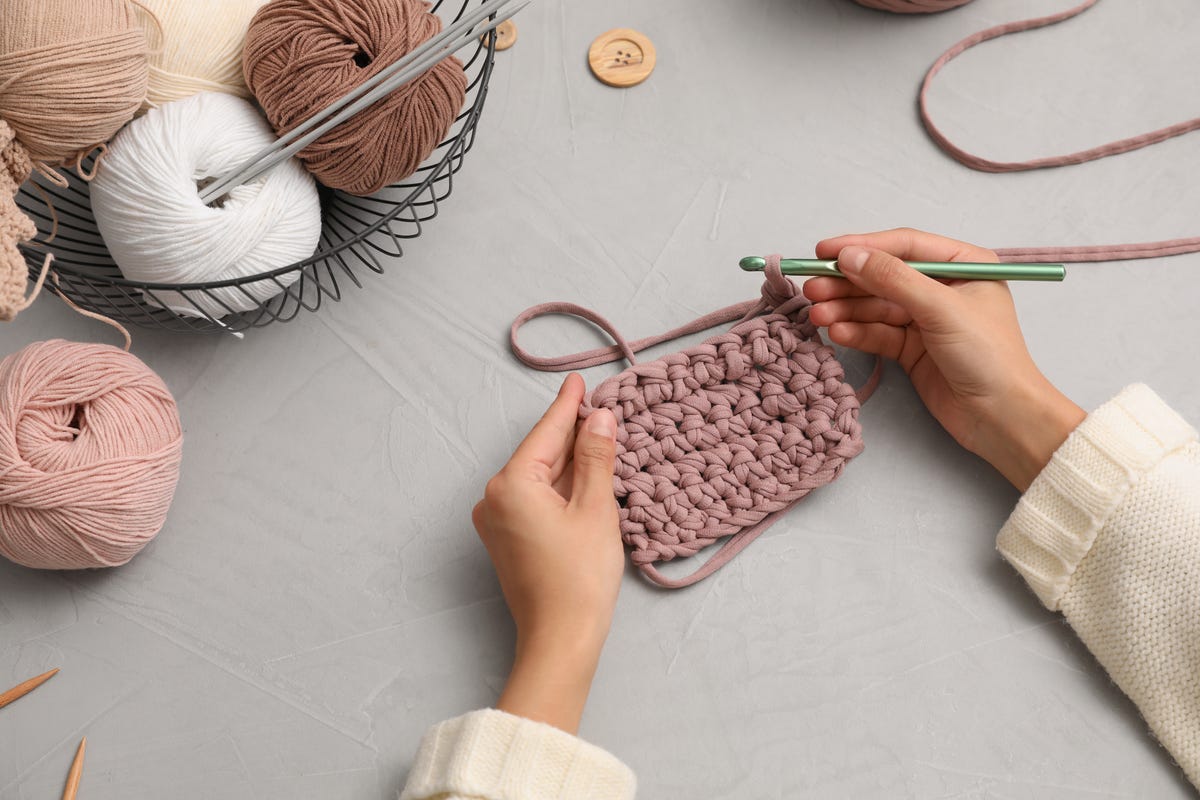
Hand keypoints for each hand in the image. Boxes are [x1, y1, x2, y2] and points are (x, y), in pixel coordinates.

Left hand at [472, 373, 622, 732]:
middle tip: (597, 407)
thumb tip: (598, 417)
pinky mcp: (507, 540)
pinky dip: (559, 486)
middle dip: (570, 433)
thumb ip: (595, 457)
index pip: (546, 434)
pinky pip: (534, 499)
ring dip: (568, 461)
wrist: (560, 640)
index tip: (578, 381)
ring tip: (597, 437)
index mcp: (511, 484)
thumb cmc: (579, 578)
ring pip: (538, 477)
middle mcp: (494, 498)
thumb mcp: (595, 508)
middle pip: (540, 454)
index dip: (568, 406)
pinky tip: (583, 477)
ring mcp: (497, 521)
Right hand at [802, 228, 1084, 490]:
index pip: (905, 246)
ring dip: (845, 310)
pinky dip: (857, 332)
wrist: (1002, 418)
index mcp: (963, 265)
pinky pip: (878, 333)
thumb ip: (893, 279)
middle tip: (812, 287)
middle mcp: (943, 288)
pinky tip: (837, 333)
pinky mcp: (913, 349)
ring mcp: (926, 320)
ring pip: (876, 306)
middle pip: (884, 276)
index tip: (825, 252)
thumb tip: (849, 256)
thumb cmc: (988, 356)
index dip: (863, 246)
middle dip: (848, 283)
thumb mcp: (941, 308)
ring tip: (817, 315)